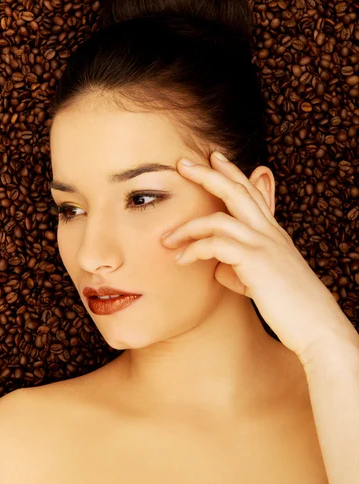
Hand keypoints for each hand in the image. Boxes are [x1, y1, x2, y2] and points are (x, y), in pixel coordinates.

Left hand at [161, 152, 357, 366]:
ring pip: (219, 218)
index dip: (232, 172)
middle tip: (182, 162)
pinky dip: (194, 251)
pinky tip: (181, 262)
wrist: (317, 327)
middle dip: (207, 173)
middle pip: (236, 190)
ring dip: (188, 227)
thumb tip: (215, 267)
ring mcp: (264, 244)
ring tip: (166, 239)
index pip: (251, 192)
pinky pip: (215, 245)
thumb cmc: (290, 307)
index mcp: (273, 232)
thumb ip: (238, 267)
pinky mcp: (256, 261)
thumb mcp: (261, 280)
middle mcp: (270, 232)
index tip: (214, 157)